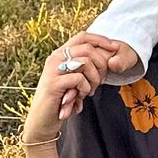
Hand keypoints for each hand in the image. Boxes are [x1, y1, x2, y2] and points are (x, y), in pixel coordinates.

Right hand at [21, 35, 140, 149]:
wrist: (42, 120)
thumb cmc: (62, 100)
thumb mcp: (75, 81)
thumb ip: (86, 68)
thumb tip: (110, 58)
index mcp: (61, 54)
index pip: (83, 36)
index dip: (101, 40)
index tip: (115, 48)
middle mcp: (55, 58)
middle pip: (88, 48)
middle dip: (102, 64)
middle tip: (101, 81)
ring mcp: (53, 70)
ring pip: (85, 62)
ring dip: (94, 78)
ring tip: (89, 91)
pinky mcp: (54, 84)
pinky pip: (79, 79)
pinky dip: (85, 89)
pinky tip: (81, 98)